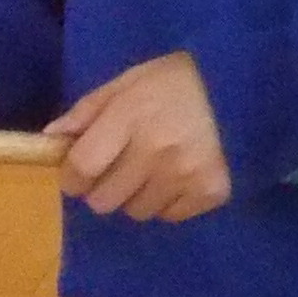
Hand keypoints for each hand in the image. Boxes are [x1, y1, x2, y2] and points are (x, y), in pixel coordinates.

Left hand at [52, 51, 232, 223]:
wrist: (245, 86)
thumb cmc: (178, 81)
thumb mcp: (129, 82)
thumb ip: (88, 110)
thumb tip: (52, 139)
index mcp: (131, 116)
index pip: (82, 168)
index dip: (72, 176)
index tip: (77, 172)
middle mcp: (156, 151)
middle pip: (104, 201)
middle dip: (103, 187)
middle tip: (119, 168)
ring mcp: (185, 176)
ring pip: (136, 211)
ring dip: (137, 195)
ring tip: (155, 168)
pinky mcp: (210, 192)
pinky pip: (170, 215)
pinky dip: (169, 201)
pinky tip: (180, 174)